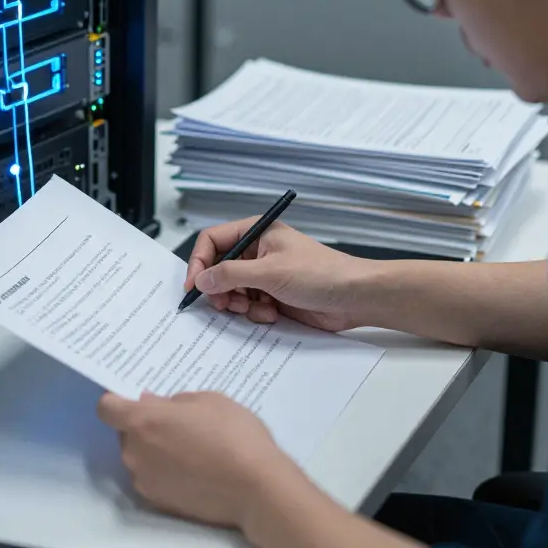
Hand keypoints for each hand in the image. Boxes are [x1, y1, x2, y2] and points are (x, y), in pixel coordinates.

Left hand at [96, 391, 301, 529]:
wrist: (255, 487)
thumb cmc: (233, 434)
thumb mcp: (209, 400)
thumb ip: (174, 401)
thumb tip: (152, 403)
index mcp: (143, 421)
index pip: (106, 407)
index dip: (118, 401)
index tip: (137, 400)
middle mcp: (135, 451)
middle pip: (126, 433)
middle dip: (144, 426)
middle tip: (178, 424)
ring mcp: (144, 480)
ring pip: (139, 456)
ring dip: (154, 450)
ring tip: (191, 449)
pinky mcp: (158, 501)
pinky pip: (152, 477)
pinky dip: (165, 472)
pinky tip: (193, 470)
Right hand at [185, 219, 371, 331]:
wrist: (354, 297)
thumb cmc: (320, 274)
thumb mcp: (270, 272)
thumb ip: (231, 274)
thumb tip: (201, 279)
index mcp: (256, 233)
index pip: (213, 241)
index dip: (199, 262)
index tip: (194, 286)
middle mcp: (257, 251)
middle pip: (219, 268)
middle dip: (220, 289)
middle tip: (225, 305)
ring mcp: (265, 274)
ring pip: (231, 290)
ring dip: (239, 304)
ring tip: (257, 309)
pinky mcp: (273, 295)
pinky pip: (248, 305)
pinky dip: (255, 312)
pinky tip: (272, 314)